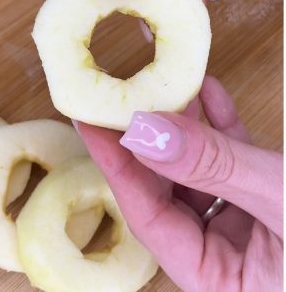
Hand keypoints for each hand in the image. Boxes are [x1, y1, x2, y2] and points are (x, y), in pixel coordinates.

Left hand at [74, 76, 282, 290]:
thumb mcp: (281, 199)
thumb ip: (215, 168)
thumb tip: (145, 132)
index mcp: (219, 282)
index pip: (148, 218)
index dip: (116, 166)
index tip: (88, 121)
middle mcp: (228, 262)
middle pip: (168, 195)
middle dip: (148, 141)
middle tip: (120, 95)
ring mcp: (251, 235)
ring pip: (201, 175)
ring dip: (186, 127)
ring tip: (165, 82)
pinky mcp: (274, 206)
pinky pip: (237, 164)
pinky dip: (223, 128)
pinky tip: (208, 90)